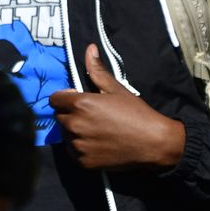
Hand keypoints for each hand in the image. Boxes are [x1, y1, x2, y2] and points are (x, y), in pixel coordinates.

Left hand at [48, 46, 186, 170]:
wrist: (154, 143)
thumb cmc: (136, 113)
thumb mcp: (116, 89)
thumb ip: (97, 70)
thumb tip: (89, 49)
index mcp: (81, 104)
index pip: (54, 99)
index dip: (65, 98)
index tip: (79, 100)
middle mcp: (75, 124)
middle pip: (59, 117)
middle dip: (70, 114)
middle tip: (91, 116)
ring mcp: (78, 145)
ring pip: (66, 135)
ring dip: (74, 131)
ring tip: (96, 130)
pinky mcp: (83, 162)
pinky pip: (73, 151)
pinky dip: (80, 148)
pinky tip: (98, 143)